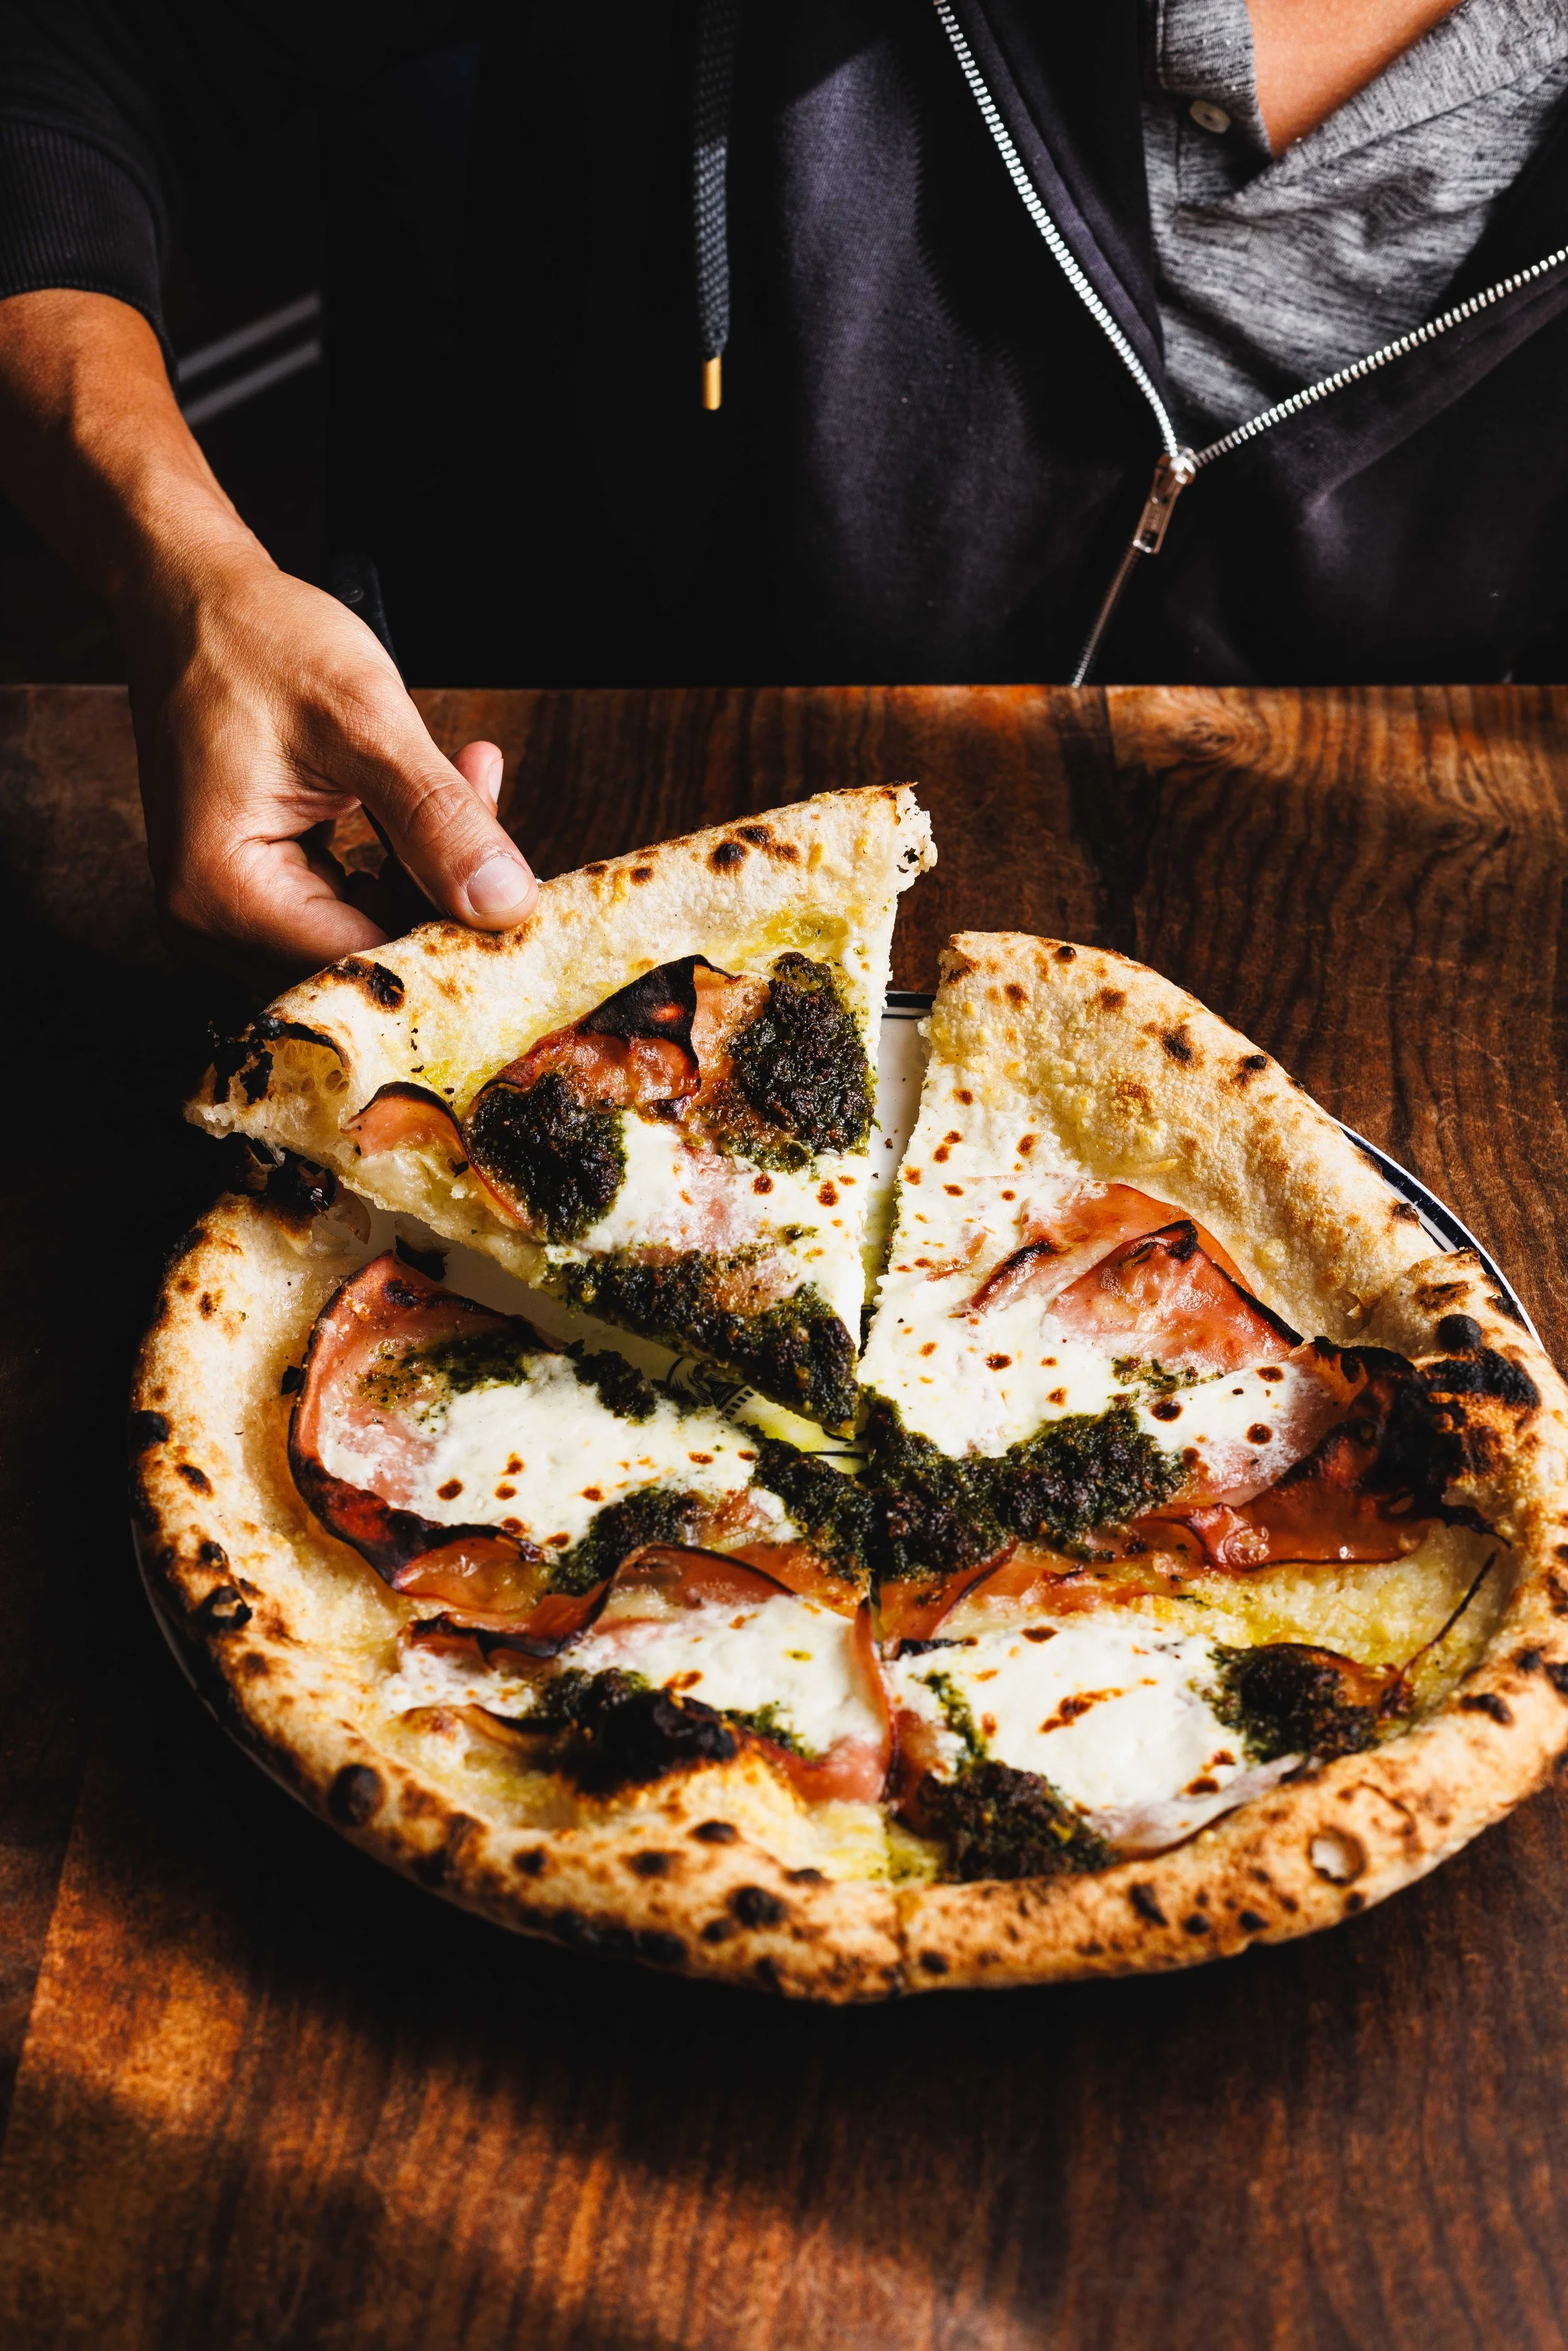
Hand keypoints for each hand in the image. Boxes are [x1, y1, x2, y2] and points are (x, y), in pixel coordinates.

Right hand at [124, 544, 536, 979]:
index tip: (515, 891)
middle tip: (487, 801)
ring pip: (367, 931)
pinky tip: (432, 793)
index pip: (360, 964)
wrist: (194, 599)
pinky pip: (351, 903)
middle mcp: (210, 923)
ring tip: (466, 777)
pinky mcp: (257, 890)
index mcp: (220, 896)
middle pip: (364, 956)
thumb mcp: (364, 723)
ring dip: (429, 869)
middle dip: (441, 893)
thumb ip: (438, 820)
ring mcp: (229, 911)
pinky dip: (401, 857)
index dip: (447, 939)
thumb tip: (505, 903)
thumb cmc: (254, 642)